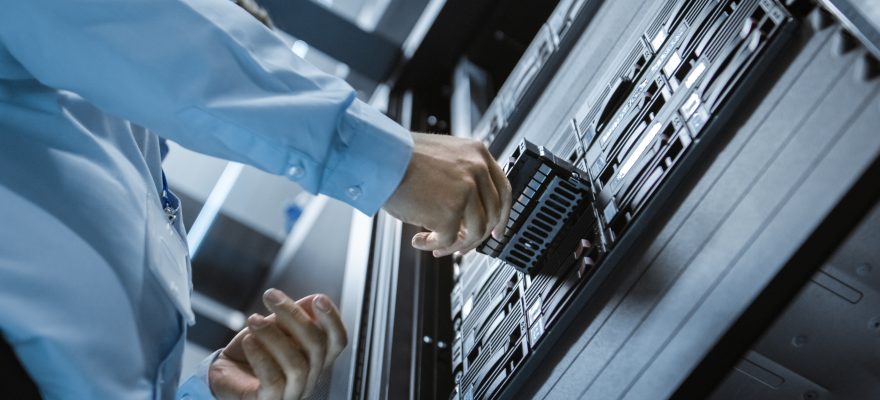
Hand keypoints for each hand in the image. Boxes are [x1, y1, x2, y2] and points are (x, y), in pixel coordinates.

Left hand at [209, 289, 346, 399]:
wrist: (225, 373)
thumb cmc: (254, 351)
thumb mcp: (276, 326)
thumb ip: (295, 315)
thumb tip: (314, 300)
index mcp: (316, 358)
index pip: (337, 341)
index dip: (333, 320)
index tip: (318, 299)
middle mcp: (310, 377)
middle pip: (316, 347)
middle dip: (294, 316)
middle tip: (271, 297)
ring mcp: (292, 392)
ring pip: (297, 364)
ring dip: (273, 336)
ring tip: (253, 320)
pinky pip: (272, 380)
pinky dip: (260, 356)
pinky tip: (248, 341)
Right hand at [384, 133, 511, 256]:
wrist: (379, 158)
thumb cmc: (399, 156)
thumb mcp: (442, 155)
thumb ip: (461, 174)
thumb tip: (468, 209)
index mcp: (477, 153)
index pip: (503, 190)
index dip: (502, 215)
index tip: (497, 232)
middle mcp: (477, 170)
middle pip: (491, 215)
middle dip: (476, 237)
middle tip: (460, 246)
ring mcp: (467, 191)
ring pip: (474, 232)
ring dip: (454, 244)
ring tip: (434, 244)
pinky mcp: (450, 212)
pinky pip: (448, 240)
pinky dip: (432, 245)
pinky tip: (419, 239)